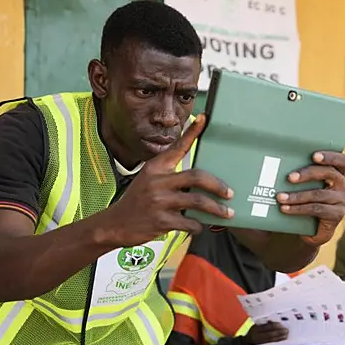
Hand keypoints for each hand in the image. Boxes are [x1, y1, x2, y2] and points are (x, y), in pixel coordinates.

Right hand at [101, 115, 233, 245]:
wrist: (114, 225)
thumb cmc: (137, 202)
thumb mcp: (148, 180)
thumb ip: (170, 175)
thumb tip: (199, 178)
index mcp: (155, 168)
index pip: (177, 147)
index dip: (192, 132)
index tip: (203, 119)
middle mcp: (157, 181)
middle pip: (197, 177)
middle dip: (218, 185)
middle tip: (229, 193)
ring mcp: (159, 201)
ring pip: (198, 201)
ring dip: (216, 209)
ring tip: (227, 213)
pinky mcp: (161, 221)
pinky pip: (190, 222)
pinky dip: (198, 225)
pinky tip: (200, 226)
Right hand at [239, 321, 288, 344]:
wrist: (245, 341)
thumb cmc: (251, 331)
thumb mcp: (254, 325)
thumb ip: (263, 323)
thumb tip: (271, 321)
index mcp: (255, 329)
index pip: (266, 327)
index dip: (274, 326)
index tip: (280, 324)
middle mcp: (258, 336)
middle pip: (270, 334)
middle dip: (279, 332)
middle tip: (286, 330)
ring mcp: (260, 341)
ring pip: (271, 339)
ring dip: (280, 337)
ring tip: (286, 335)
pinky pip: (271, 343)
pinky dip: (277, 341)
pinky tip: (282, 339)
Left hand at [276, 151, 344, 246]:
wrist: (304, 230)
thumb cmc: (300, 200)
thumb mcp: (299, 185)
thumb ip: (293, 173)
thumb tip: (263, 160)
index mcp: (338, 173)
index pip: (342, 160)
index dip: (330, 156)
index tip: (314, 155)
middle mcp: (344, 186)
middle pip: (329, 174)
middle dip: (308, 173)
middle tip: (289, 177)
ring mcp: (342, 202)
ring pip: (319, 194)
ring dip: (297, 195)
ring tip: (280, 197)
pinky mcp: (336, 217)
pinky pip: (316, 209)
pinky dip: (299, 209)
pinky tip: (285, 209)